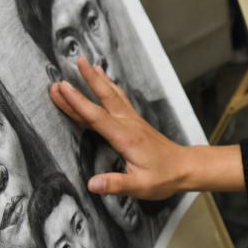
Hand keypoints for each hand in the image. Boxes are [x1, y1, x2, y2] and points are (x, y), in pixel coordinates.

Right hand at [49, 57, 244, 198]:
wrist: (186, 168)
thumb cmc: (164, 177)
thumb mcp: (140, 186)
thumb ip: (115, 184)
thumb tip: (91, 184)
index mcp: (125, 138)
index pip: (96, 117)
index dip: (77, 102)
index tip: (62, 87)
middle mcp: (129, 124)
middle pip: (105, 97)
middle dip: (88, 79)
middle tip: (74, 61)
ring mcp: (133, 120)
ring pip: (112, 95)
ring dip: (98, 79)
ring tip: (86, 63)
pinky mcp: (136, 121)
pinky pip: (119, 99)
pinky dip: (109, 87)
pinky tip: (105, 80)